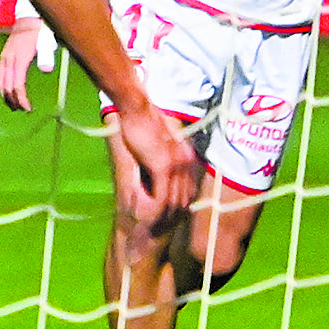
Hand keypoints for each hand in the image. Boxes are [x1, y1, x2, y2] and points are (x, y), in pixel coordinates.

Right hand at [0, 20, 43, 111]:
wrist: (29, 19)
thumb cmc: (40, 32)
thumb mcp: (47, 42)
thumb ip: (46, 56)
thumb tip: (47, 70)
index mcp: (19, 59)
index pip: (17, 85)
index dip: (21, 99)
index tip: (28, 108)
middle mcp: (9, 59)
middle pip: (7, 86)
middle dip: (13, 100)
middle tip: (22, 109)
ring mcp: (4, 58)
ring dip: (5, 95)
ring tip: (13, 104)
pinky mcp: (3, 56)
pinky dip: (1, 86)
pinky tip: (6, 90)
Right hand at [112, 98, 196, 223]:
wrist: (138, 107)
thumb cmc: (144, 117)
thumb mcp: (160, 134)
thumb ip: (164, 145)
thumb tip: (161, 151)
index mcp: (185, 153)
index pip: (189, 181)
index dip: (182, 195)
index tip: (176, 207)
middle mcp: (185, 160)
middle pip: (185, 191)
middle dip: (178, 207)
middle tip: (170, 221)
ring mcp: (175, 164)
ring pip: (177, 195)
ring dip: (170, 209)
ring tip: (163, 221)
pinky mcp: (162, 166)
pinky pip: (164, 192)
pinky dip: (161, 205)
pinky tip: (155, 213)